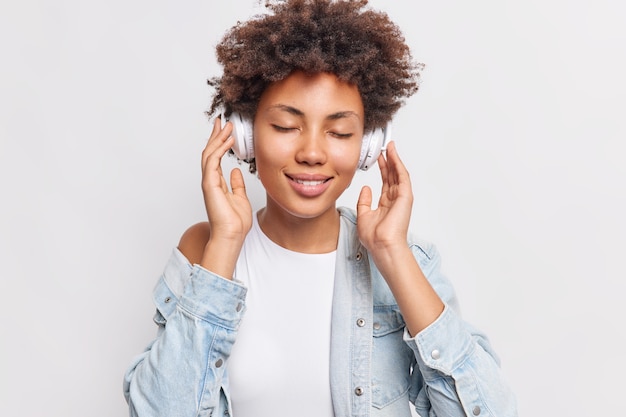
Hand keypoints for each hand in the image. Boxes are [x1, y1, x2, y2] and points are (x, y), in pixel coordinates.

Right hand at [201, 117, 252, 245]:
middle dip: (215, 135)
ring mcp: (209, 182)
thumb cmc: (235, 223)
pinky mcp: (210, 185)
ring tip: (227, 125)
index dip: (220, 142)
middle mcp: (210, 180)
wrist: (231, 236)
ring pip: (209, 154)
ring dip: (218, 138)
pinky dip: (220, 149)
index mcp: (217, 183)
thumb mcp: (240, 198)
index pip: (216, 157)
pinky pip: (213, 162)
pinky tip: (229, 140)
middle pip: (210, 152)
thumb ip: (237, 184)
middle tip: (222, 120)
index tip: (226, 130)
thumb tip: (236, 171)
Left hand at [356, 141, 413, 254]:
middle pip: (392, 175)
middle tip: (385, 148)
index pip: (385, 182)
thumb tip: (365, 188)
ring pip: (398, 174)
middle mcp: (395, 200)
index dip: (382, 169)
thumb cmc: (375, 238)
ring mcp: (401, 198)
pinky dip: (398, 164)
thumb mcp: (363, 216)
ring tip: (390, 147)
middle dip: (389, 160)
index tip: (379, 158)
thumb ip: (364, 201)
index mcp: (386, 205)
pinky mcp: (405, 197)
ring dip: (394, 159)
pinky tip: (393, 155)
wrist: (382, 246)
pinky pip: (402, 177)